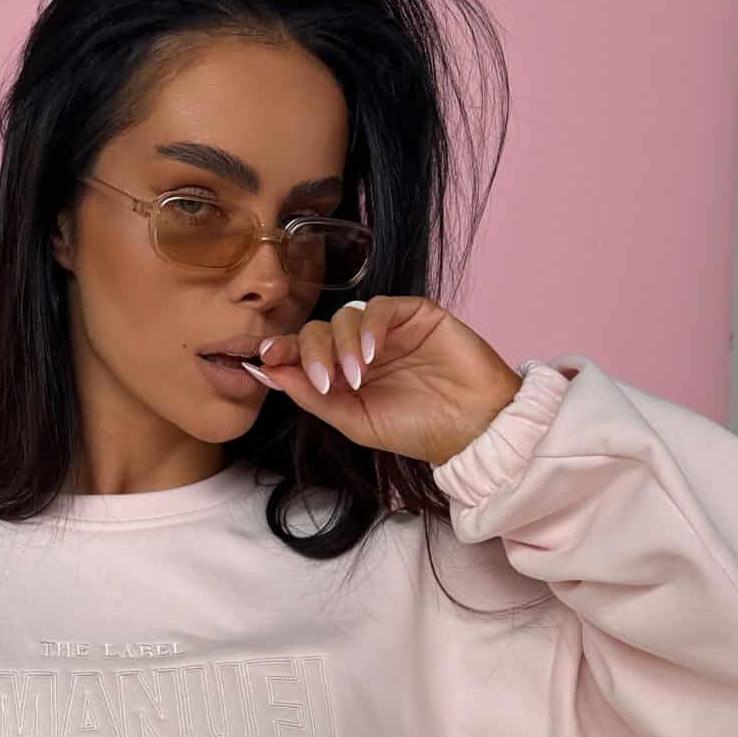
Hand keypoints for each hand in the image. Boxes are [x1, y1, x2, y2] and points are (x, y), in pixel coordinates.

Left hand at [241, 295, 523, 468]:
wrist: (472, 428)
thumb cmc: (417, 430)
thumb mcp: (354, 420)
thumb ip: (311, 396)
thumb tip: (265, 372)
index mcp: (344, 373)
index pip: (304, 350)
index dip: (283, 349)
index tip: (266, 358)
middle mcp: (362, 346)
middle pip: (319, 329)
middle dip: (312, 352)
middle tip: (326, 381)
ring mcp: (388, 329)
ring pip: (346, 315)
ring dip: (342, 345)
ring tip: (356, 376)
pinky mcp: (416, 313)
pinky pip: (381, 306)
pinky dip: (370, 327)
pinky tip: (371, 353)